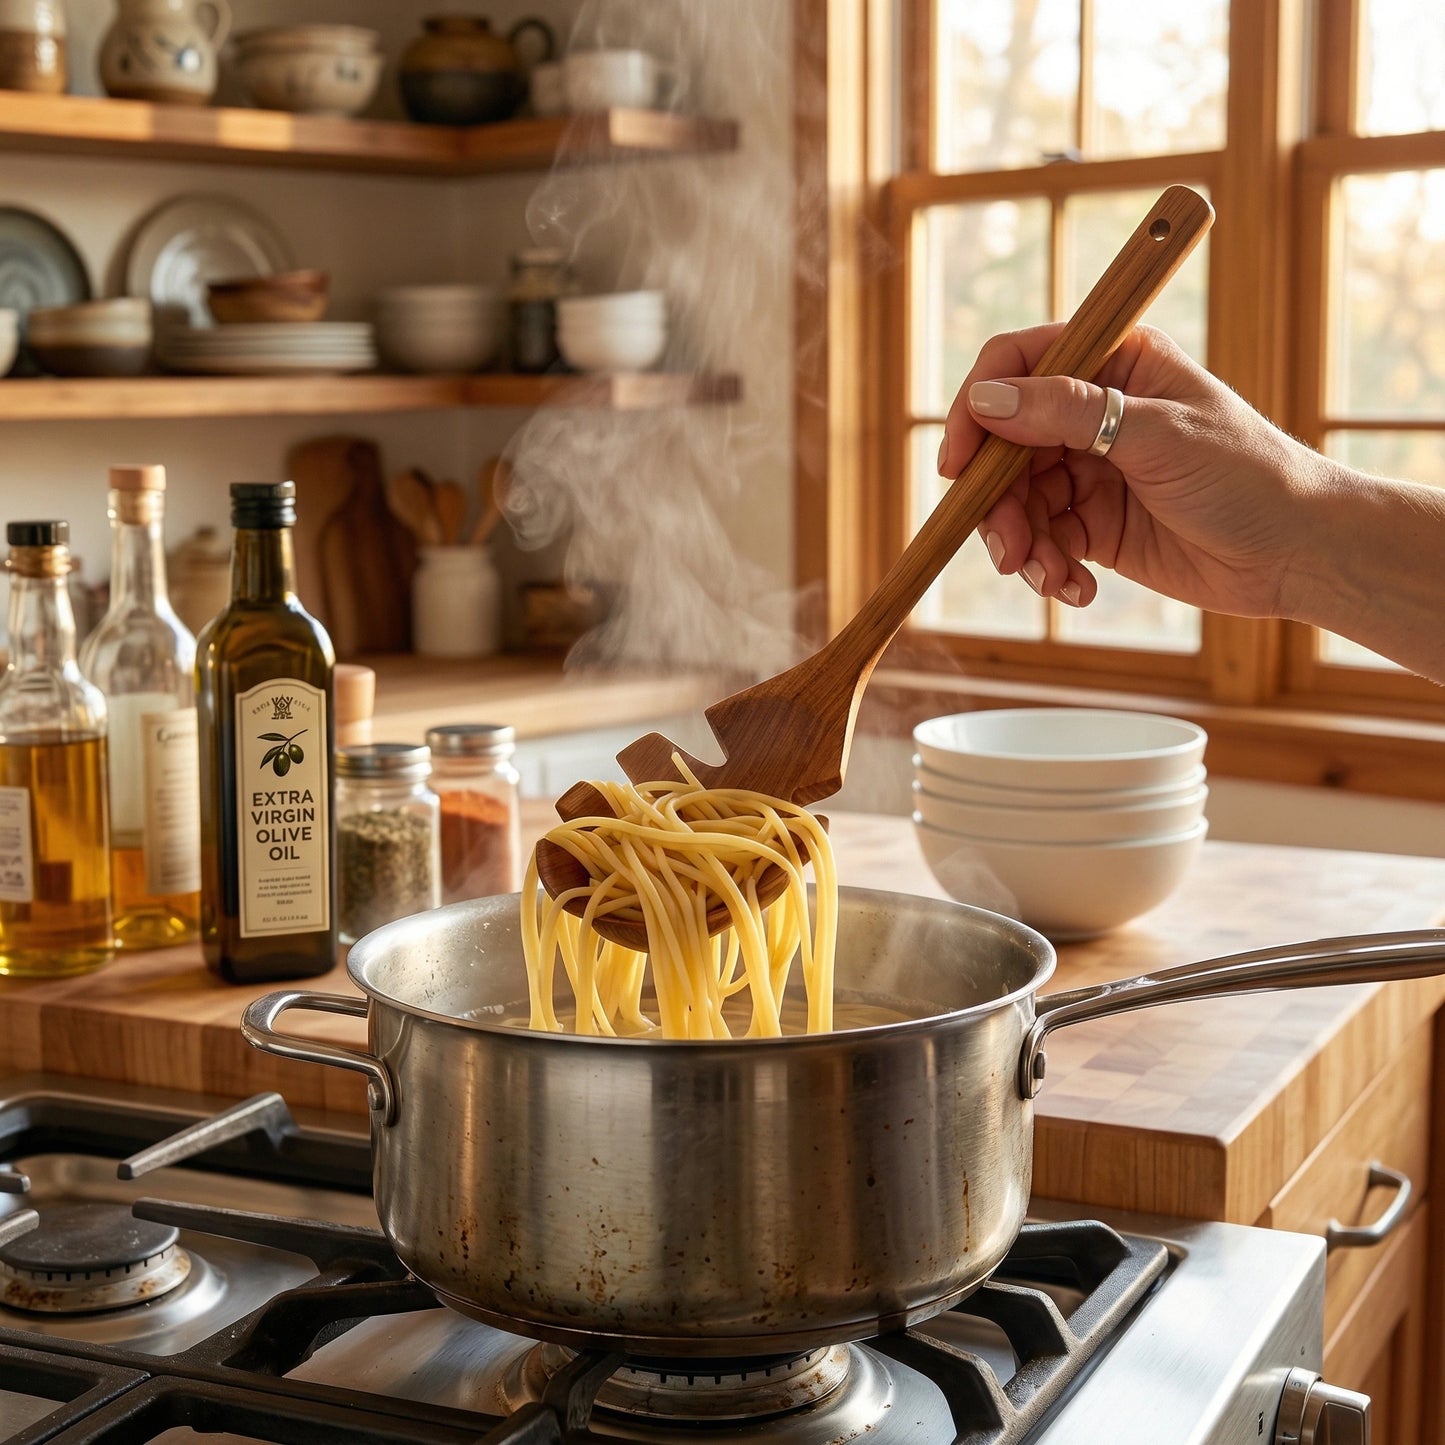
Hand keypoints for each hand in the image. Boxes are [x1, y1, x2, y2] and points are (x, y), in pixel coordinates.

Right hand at [937, 324, 1327, 618]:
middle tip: (1007, 548)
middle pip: (1005, 445)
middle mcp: (1094, 410)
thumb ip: (1068, 414)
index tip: (958, 462)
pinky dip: (1048, 569)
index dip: (978, 407)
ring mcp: (1091, 469)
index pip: (1019, 364)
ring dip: (1022, 544)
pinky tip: (1074, 590)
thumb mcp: (1155, 436)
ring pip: (1016, 501)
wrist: (1295, 554)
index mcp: (1114, 363)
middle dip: (997, 501)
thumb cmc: (1246, 476)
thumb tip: (987, 401)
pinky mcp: (1094, 524)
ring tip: (1047, 576)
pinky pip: (1043, 541)